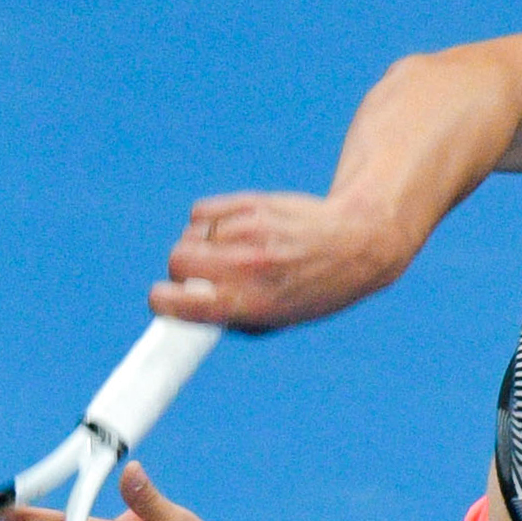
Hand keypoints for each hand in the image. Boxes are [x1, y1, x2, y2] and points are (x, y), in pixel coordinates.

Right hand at [147, 191, 408, 332]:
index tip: (166, 302)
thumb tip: (181, 310)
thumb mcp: (276, 318)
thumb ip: (228, 315)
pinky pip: (201, 212)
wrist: (357, 241)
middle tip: (202, 276)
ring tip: (232, 252)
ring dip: (200, 244)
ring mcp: (247, 230)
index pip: (175, 301)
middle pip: (176, 261)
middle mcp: (246, 266)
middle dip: (181, 271)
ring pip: (189, 234)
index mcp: (249, 304)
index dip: (164, 302)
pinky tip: (234, 230)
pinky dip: (209, 221)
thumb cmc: (314, 288)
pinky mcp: (249, 202)